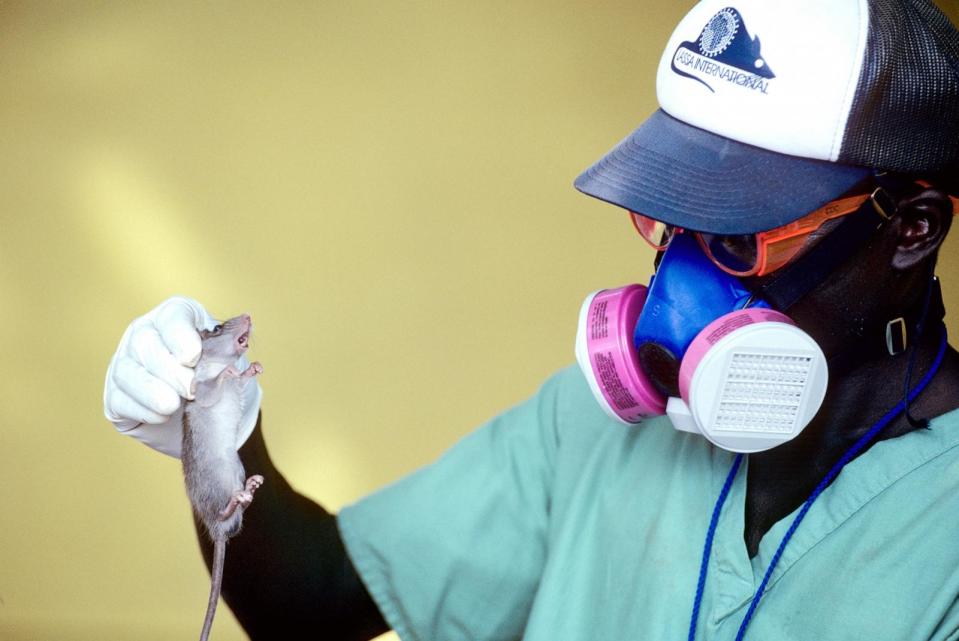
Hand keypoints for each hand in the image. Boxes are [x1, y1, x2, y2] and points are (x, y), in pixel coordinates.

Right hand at [103, 296, 261, 457]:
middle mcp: (143, 333)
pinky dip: (143, 409)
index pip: (173, 316)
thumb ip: (229, 349)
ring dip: (153, 392)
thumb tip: (242, 333)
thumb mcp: (224, 360)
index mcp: (175, 316)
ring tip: (174, 406)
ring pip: (127, 372)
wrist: (198, 410)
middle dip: (170, 370)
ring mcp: (124, 362)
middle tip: (190, 390)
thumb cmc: (213, 375)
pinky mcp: (114, 394)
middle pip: (145, 344)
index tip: (193, 357)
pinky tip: (162, 415)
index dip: (181, 336)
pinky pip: (120, 399)